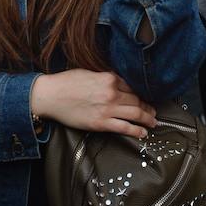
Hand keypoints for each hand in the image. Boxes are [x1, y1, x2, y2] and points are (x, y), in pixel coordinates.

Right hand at [30, 70, 156, 138]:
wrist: (51, 95)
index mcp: (109, 78)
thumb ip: (106, 77)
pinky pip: (125, 128)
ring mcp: (107, 109)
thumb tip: (118, 82)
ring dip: (147, 118)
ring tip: (153, 121)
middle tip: (154, 111)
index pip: (132, 86)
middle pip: (136, 100)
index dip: (141, 92)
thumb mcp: (90, 72)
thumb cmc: (67, 82)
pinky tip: (144, 132)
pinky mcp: (101, 123)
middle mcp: (111, 93)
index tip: (146, 96)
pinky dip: (137, 131)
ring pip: (135, 113)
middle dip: (147, 107)